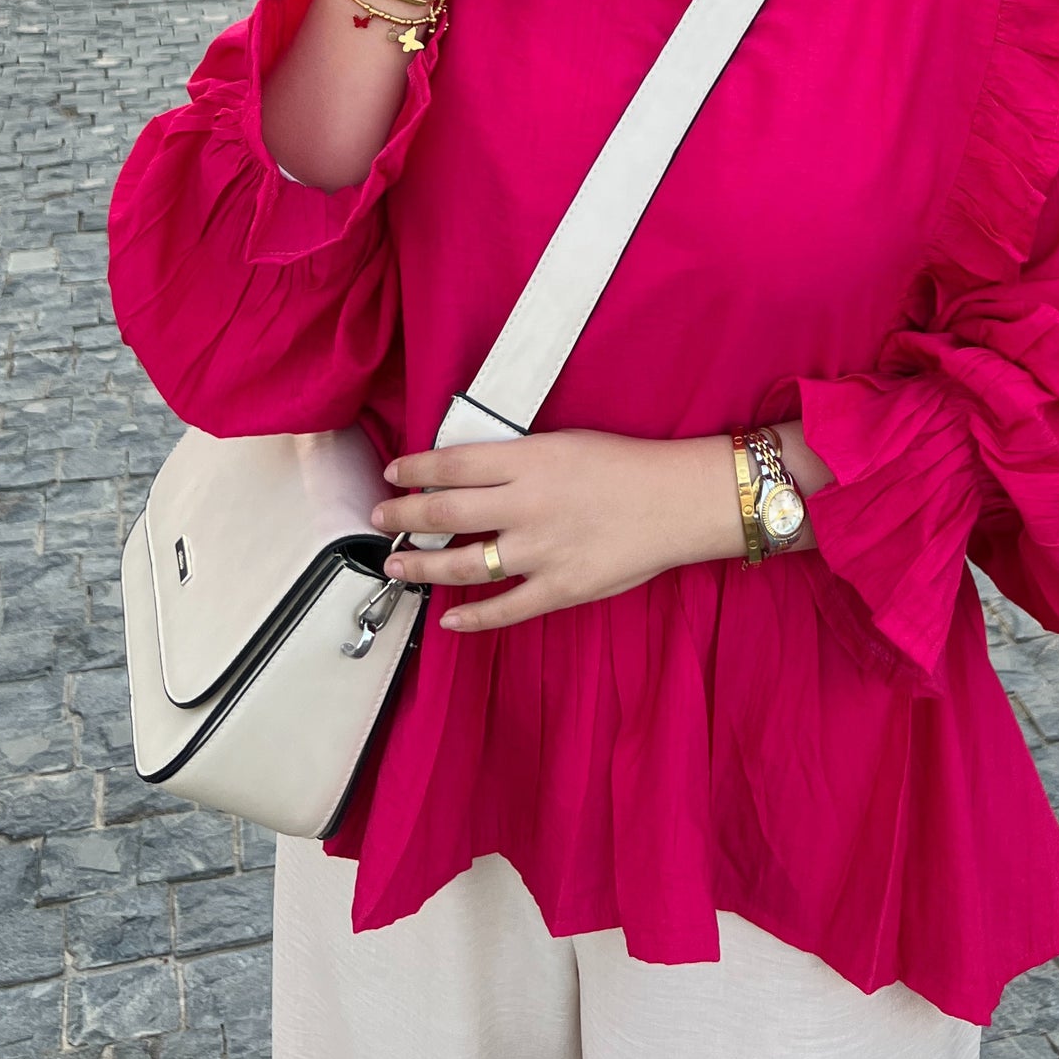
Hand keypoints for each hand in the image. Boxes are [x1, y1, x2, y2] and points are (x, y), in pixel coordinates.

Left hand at [370, 430, 747, 631]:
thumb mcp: (564, 442)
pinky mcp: (561, 587)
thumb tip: (467, 473)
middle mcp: (527, 505)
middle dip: (404, 517)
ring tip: (397, 566)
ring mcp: (541, 550)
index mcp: (529, 461)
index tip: (392, 474)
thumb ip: (517, 460)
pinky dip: (472, 616)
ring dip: (423, 566)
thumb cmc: (625, 464)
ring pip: (464, 563)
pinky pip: (506, 608)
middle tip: (380, 519)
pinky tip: (448, 617)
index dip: (415, 470)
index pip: (453, 464)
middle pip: (446, 512)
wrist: (678, 500)